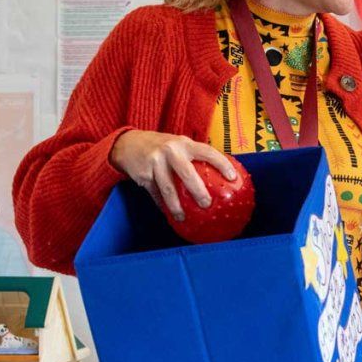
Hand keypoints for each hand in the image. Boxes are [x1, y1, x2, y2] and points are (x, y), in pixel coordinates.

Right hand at [110, 130, 237, 221]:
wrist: (128, 144)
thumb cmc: (161, 146)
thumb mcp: (178, 144)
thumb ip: (194, 156)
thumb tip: (218, 176)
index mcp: (184, 144)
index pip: (207, 152)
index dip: (222, 164)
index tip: (233, 178)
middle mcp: (170, 151)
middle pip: (187, 173)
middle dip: (198, 191)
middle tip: (207, 205)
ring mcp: (155, 163)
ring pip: (168, 189)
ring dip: (176, 206)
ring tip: (183, 217)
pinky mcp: (143, 175)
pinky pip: (155, 194)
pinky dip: (162, 205)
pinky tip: (168, 214)